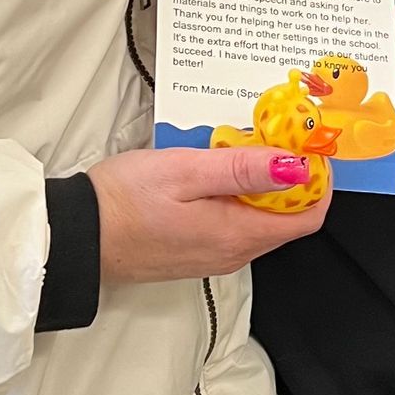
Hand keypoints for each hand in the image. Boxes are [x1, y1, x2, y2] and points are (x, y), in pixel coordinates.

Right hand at [89, 146, 330, 283]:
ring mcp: (215, 257)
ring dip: (262, 187)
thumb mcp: (185, 171)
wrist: (77, 238)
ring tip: (238, 150)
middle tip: (270, 138)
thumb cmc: (122, 202)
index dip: (317, 182)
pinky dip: (238, 199)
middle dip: (290, 179)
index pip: (307, 217)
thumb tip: (294, 167)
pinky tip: (214, 175)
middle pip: (286, 219)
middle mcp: (233, 254)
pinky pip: (235, 226)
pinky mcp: (197, 253)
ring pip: (261, 221)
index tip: (307, 149)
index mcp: (237, 235)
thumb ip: (242, 169)